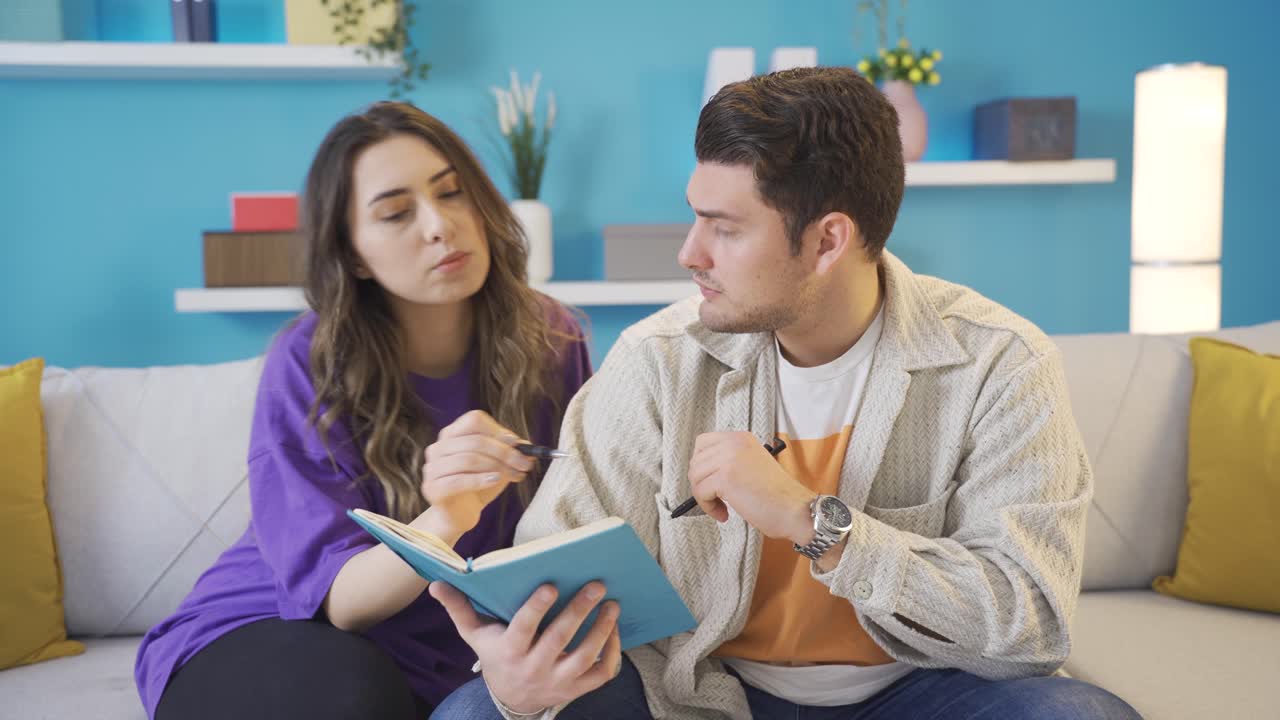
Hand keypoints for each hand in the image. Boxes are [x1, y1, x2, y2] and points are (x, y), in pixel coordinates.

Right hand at [419, 410, 535, 542]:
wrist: (459, 515)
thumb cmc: (478, 486)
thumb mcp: (498, 465)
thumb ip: (510, 453)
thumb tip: (528, 446)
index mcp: (452, 434)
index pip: (474, 420)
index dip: (498, 431)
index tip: (517, 444)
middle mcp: (438, 447)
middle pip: (475, 441)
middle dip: (504, 452)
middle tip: (524, 464)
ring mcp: (432, 468)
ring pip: (468, 459)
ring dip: (498, 467)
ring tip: (515, 475)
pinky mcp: (433, 488)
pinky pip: (458, 480)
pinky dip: (480, 480)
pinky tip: (495, 481)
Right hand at [429, 581, 621, 714]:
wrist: (512, 698)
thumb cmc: (496, 655)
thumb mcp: (475, 635)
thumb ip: (459, 608)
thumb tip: (436, 585)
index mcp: (510, 650)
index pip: (523, 629)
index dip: (536, 608)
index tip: (551, 585)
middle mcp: (534, 668)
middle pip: (559, 639)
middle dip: (579, 611)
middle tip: (596, 585)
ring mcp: (558, 681)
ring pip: (584, 657)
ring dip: (602, 630)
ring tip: (612, 604)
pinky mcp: (577, 689)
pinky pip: (601, 674)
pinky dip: (613, 654)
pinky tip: (615, 630)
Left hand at [687, 431, 814, 544]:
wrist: (795, 509)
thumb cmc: (777, 495)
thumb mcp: (751, 464)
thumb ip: (730, 460)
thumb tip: (703, 471)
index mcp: (740, 438)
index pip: (703, 443)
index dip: (702, 465)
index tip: (711, 481)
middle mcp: (733, 443)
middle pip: (696, 461)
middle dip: (701, 483)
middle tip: (716, 499)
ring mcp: (728, 459)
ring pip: (695, 477)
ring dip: (704, 497)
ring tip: (722, 508)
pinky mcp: (725, 478)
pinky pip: (700, 492)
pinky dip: (709, 507)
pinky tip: (724, 514)